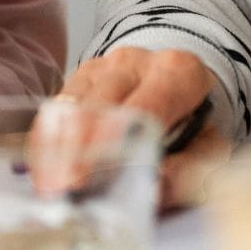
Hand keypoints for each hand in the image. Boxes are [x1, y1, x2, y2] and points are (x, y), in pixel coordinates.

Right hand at [59, 47, 232, 208]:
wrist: (175, 90)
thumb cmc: (191, 123)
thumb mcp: (206, 149)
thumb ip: (188, 171)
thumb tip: (155, 188)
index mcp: (179, 72)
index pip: (147, 106)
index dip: (118, 141)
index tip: (95, 172)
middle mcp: (138, 61)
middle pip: (103, 102)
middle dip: (82, 147)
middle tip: (67, 185)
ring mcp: (105, 64)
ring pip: (74, 103)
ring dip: (59, 146)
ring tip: (50, 184)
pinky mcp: (80, 75)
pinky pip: (58, 106)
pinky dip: (48, 140)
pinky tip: (43, 169)